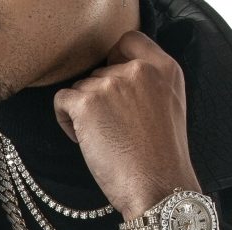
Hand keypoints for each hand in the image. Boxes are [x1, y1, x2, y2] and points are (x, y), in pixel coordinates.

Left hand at [53, 30, 202, 219]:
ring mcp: (111, 84)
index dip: (114, 59)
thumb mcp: (170, 107)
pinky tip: (84, 141)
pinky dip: (66, 121)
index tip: (112, 84)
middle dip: (100, 97)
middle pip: (100, 71)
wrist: (157, 187)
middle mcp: (138, 70)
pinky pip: (61, 101)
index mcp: (164, 68)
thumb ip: (149, 84)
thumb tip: (114, 78)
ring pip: (80, 88)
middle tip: (115, 129)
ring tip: (105, 139)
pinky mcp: (86, 103)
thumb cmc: (161, 159)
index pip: (129, 41)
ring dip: (84, 112)